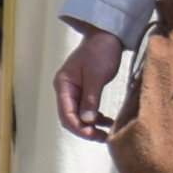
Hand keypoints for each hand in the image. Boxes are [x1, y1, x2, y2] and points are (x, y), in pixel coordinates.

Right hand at [54, 25, 125, 143]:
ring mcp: (75, 89)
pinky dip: (96, 117)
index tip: (94, 136)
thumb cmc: (101, 50)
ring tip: (107, 134)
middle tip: (103, 138)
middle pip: (71, 117)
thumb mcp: (97, 75)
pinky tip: (107, 122)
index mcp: (63, 84)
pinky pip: (87, 109)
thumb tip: (87, 120)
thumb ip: (91, 98)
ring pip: (79, 115)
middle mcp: (66, 89)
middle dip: (85, 129)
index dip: (79, 128)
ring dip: (91, 125)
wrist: (108, 35)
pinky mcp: (85, 89)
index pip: (66, 114)